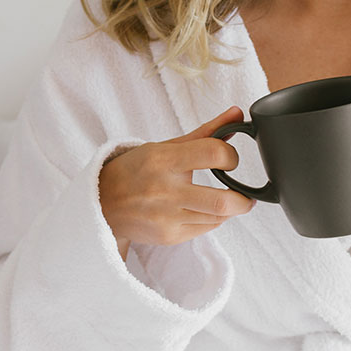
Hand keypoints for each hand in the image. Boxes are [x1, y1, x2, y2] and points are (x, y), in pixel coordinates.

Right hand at [98, 106, 255, 258]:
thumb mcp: (168, 145)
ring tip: (228, 200)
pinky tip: (206, 209)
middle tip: (247, 194)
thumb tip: (238, 114)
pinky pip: (206, 229)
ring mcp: (166, 217)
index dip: (231, 156)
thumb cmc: (138, 169)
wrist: (103, 203)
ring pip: (218, 217)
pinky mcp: (168, 236)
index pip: (213, 154)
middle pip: (222, 201)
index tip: (230, 160)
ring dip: (230, 209)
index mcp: (164, 160)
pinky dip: (214, 219)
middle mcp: (165, 191)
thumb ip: (208, 131)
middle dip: (244, 199)